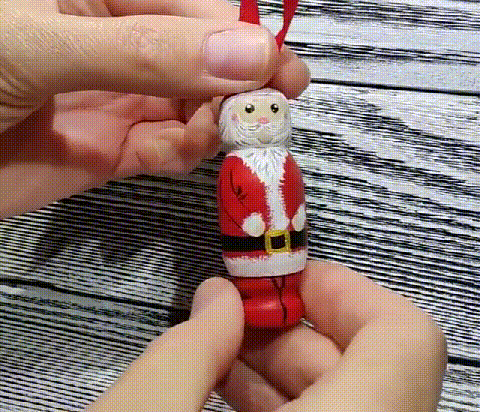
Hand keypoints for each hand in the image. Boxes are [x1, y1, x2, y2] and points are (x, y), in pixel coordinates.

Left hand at [0, 0, 309, 217]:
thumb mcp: (41, 46)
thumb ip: (145, 50)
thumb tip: (250, 54)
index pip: (186, 6)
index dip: (236, 34)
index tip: (279, 70)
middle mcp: (113, 45)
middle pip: (198, 59)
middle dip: (232, 85)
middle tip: (268, 115)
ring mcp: (115, 101)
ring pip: (189, 107)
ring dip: (208, 123)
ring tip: (210, 138)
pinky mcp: (111, 152)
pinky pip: (166, 147)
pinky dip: (181, 153)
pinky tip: (174, 156)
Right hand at [86, 261, 446, 411]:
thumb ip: (188, 350)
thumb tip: (217, 296)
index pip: (404, 338)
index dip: (347, 293)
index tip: (285, 280)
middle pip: (373, 365)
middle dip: (298, 327)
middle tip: (234, 317)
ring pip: (354, 396)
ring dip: (289, 366)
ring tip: (222, 354)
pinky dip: (287, 402)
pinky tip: (228, 394)